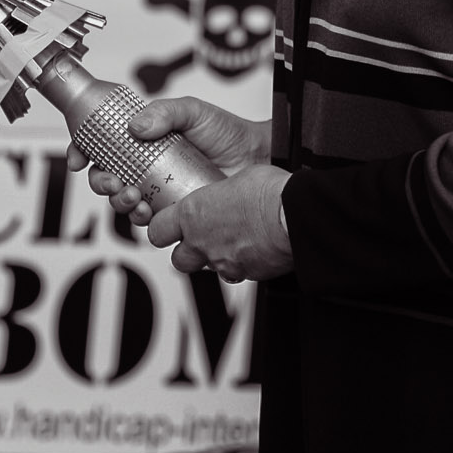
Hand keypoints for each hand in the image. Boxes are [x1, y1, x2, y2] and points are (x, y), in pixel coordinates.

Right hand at [66, 97, 270, 224]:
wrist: (258, 158)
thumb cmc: (228, 133)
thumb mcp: (193, 111)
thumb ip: (165, 111)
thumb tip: (136, 126)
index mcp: (144, 140)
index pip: (102, 145)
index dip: (82, 151)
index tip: (77, 158)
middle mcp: (147, 167)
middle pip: (106, 177)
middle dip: (101, 182)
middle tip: (113, 182)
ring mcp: (159, 191)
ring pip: (124, 203)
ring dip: (120, 203)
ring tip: (134, 197)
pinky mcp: (174, 214)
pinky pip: (149, 224)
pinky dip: (142, 220)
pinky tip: (150, 213)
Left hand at [148, 164, 291, 282]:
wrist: (295, 215)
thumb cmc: (268, 192)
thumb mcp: (237, 177)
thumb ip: (221, 192)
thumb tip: (224, 193)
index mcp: (193, 213)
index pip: (157, 229)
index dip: (162, 227)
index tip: (168, 223)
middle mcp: (202, 241)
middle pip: (177, 259)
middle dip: (185, 250)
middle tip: (198, 237)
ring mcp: (222, 261)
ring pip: (207, 267)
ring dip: (214, 257)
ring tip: (231, 241)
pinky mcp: (244, 274)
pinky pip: (234, 273)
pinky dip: (239, 263)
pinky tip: (252, 248)